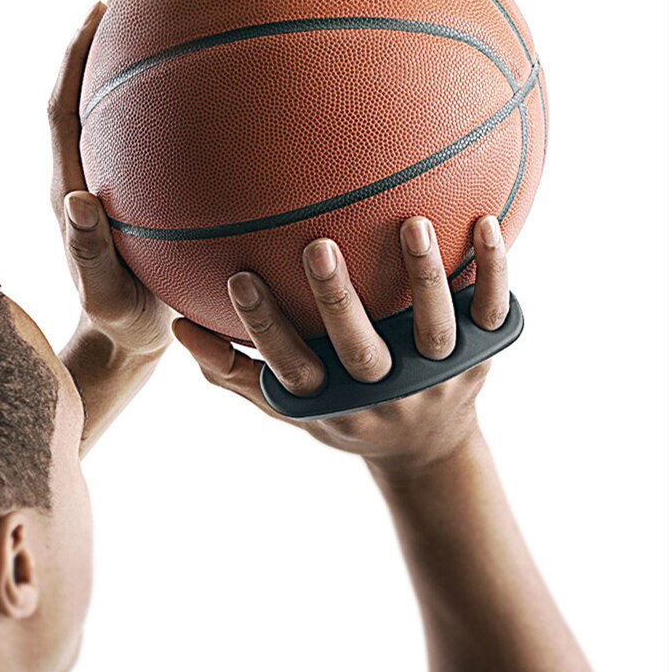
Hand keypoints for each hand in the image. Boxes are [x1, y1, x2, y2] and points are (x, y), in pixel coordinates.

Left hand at [48, 0, 175, 358]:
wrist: (126, 338)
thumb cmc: (120, 321)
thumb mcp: (103, 297)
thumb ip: (87, 255)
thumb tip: (77, 200)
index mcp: (72, 190)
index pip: (61, 109)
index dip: (74, 58)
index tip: (100, 10)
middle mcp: (86, 176)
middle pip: (86, 94)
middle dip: (104, 42)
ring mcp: (114, 186)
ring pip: (118, 115)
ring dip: (134, 70)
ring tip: (171, 29)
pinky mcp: (137, 199)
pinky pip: (148, 145)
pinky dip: (167, 113)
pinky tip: (209, 104)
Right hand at [172, 215, 508, 470]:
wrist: (428, 449)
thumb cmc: (346, 414)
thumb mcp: (291, 406)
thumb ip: (236, 373)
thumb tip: (178, 330)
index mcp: (336, 401)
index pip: (292, 369)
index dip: (264, 329)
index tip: (238, 277)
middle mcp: (386, 392)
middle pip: (360, 352)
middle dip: (337, 302)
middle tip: (317, 247)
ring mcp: (438, 375)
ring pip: (434, 331)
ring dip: (424, 280)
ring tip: (413, 224)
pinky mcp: (483, 356)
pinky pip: (494, 313)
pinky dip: (493, 273)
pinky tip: (487, 222)